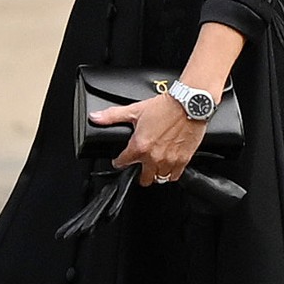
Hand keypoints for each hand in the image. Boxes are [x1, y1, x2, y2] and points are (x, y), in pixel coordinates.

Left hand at [89, 94, 206, 186]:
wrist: (189, 104)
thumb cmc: (165, 106)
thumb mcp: (135, 110)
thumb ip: (113, 116)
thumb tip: (95, 117)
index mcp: (139, 146)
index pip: (123, 163)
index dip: (119, 162)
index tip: (120, 161)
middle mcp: (154, 157)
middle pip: (144, 179)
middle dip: (139, 174)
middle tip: (140, 167)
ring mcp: (169, 160)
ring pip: (159, 179)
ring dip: (155, 174)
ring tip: (154, 168)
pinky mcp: (183, 160)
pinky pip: (174, 176)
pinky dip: (170, 174)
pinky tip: (168, 168)